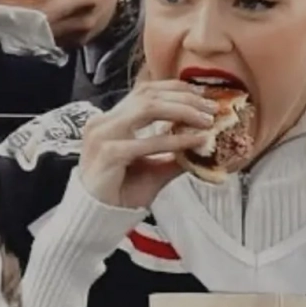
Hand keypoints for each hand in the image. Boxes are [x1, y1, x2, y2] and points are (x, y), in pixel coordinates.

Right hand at [79, 80, 217, 208]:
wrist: (94, 218)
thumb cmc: (119, 193)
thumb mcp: (152, 169)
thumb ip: (172, 154)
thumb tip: (204, 144)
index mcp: (111, 120)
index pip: (143, 91)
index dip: (174, 88)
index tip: (201, 94)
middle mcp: (104, 122)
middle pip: (148, 96)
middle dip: (184, 98)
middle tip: (210, 108)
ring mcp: (104, 135)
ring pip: (147, 109)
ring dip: (181, 111)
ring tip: (205, 120)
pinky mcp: (109, 153)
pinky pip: (148, 142)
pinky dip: (175, 140)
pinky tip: (195, 141)